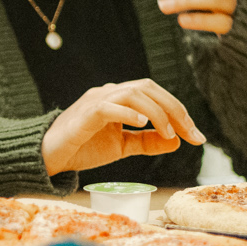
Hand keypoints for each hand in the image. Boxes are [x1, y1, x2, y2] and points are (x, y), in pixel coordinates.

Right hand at [40, 78, 206, 175]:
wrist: (49, 157)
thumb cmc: (82, 149)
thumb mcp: (122, 146)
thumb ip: (147, 142)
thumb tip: (177, 141)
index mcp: (119, 99)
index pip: (155, 95)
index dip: (179, 112)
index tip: (196, 136)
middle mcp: (109, 94)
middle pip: (149, 88)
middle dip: (175, 109)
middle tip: (191, 133)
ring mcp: (96, 100)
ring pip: (133, 93)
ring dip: (157, 112)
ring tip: (169, 133)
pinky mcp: (84, 114)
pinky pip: (109, 106)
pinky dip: (128, 112)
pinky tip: (143, 124)